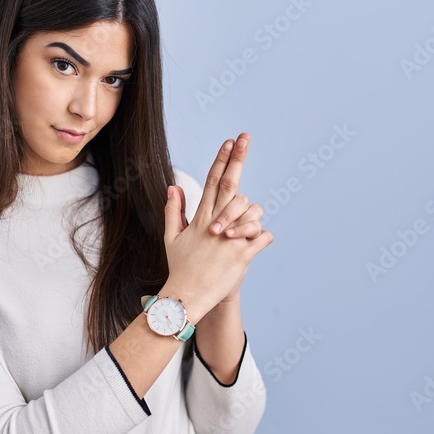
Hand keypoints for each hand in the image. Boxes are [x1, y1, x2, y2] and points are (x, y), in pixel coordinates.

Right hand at [166, 132, 268, 315]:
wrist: (187, 296)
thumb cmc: (181, 268)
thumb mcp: (171, 238)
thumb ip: (173, 211)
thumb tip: (172, 187)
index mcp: (200, 218)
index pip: (212, 181)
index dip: (221, 160)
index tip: (229, 141)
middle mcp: (215, 224)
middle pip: (229, 184)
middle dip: (237, 158)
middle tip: (245, 136)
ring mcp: (229, 239)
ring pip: (252, 211)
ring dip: (253, 216)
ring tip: (245, 232)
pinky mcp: (241, 255)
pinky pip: (263, 237)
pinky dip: (263, 238)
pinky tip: (255, 244)